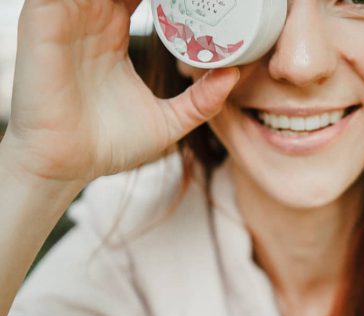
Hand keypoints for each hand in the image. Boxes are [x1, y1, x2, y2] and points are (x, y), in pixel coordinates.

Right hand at [1, 0, 238, 183]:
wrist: (67, 166)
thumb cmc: (109, 145)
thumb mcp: (168, 121)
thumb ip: (201, 100)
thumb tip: (233, 76)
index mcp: (114, 35)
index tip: (208, 1)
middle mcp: (91, 21)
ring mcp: (67, 18)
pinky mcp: (43, 21)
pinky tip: (134, 0)